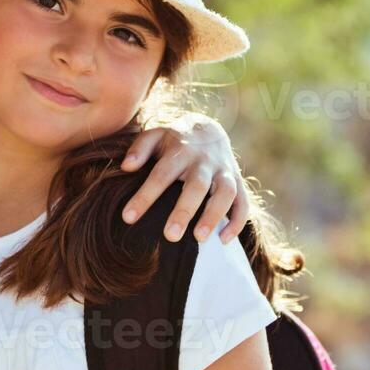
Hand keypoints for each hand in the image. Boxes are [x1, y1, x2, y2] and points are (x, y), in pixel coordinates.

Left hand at [119, 113, 248, 243]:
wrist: (208, 128)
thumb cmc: (174, 139)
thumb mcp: (155, 135)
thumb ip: (140, 148)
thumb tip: (126, 166)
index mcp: (181, 150)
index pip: (161, 174)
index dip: (145, 196)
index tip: (128, 218)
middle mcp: (205, 161)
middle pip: (197, 186)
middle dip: (184, 211)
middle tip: (170, 236)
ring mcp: (224, 171)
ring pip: (225, 193)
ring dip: (214, 216)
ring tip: (199, 239)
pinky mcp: (238, 181)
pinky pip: (243, 202)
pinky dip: (237, 221)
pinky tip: (223, 240)